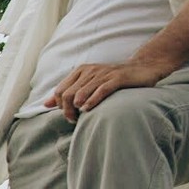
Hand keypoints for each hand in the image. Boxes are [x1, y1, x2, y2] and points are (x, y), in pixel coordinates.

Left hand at [45, 59, 173, 121]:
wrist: (143, 67)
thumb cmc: (114, 79)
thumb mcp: (88, 83)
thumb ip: (68, 92)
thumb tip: (45, 104)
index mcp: (81, 71)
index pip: (60, 91)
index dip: (60, 105)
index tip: (68, 115)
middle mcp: (90, 71)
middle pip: (68, 94)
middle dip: (66, 110)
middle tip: (73, 120)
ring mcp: (103, 74)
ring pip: (81, 93)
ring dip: (77, 109)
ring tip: (80, 117)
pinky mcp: (117, 78)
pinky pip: (100, 90)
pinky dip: (92, 101)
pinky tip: (88, 109)